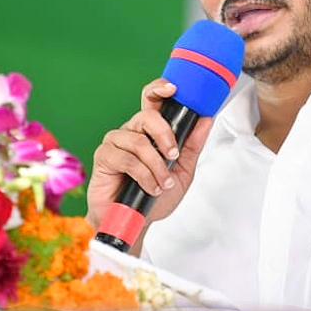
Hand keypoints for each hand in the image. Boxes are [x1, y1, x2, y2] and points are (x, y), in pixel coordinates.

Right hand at [86, 78, 213, 247]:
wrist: (135, 221)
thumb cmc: (154, 196)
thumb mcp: (182, 172)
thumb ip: (192, 145)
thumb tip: (206, 120)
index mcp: (149, 131)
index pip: (152, 100)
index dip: (160, 89)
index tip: (174, 89)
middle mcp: (132, 132)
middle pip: (146, 115)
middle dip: (165, 135)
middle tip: (173, 156)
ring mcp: (115, 143)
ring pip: (139, 142)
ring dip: (156, 167)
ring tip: (162, 184)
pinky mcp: (104, 157)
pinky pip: (126, 159)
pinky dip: (143, 175)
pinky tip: (149, 187)